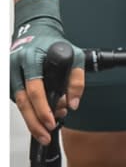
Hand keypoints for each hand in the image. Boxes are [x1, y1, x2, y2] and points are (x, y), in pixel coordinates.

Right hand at [9, 0, 84, 145]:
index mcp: (32, 58)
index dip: (43, 108)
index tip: (51, 120)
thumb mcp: (74, 55)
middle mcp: (16, 67)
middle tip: (46, 134)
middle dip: (35, 121)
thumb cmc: (53, 44)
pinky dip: (29, 110)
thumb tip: (73, 103)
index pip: (35, 88)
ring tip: (44, 130)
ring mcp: (9, 74)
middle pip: (23, 101)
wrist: (36, 32)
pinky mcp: (8, 80)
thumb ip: (76, 79)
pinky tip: (39, 117)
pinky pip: (17, 100)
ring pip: (18, 103)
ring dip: (32, 119)